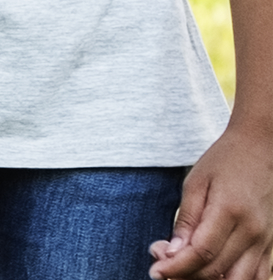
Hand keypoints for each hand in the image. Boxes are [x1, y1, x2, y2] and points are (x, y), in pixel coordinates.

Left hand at [152, 121, 272, 278]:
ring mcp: (266, 242)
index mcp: (230, 211)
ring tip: (184, 269)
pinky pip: (258, 277)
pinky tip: (212, 273)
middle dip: (185, 273)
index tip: (155, 270)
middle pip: (217, 270)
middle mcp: (252, 231)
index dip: (176, 266)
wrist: (262, 149)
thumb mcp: (196, 181)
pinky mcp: (272, 246)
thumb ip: (186, 218)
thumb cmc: (226, 161)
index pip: (201, 253)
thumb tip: (171, 251)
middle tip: (162, 264)